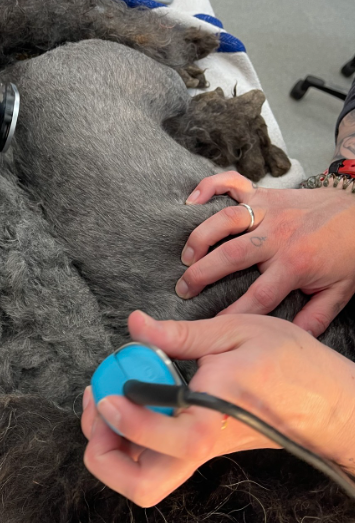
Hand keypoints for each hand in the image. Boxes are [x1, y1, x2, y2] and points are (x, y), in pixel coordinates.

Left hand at [81, 311, 354, 507]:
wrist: (333, 403)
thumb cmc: (295, 367)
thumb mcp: (238, 332)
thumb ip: (180, 334)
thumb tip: (135, 325)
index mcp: (211, 417)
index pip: (155, 436)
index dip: (119, 416)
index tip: (108, 389)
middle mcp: (200, 447)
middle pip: (139, 486)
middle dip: (102, 452)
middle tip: (99, 407)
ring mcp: (199, 455)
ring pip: (142, 481)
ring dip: (111, 448)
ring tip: (108, 401)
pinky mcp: (199, 451)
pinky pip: (154, 460)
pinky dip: (129, 437)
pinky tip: (131, 399)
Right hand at [175, 171, 354, 336]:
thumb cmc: (350, 253)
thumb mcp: (340, 292)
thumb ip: (314, 318)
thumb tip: (290, 339)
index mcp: (295, 264)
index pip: (257, 296)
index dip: (232, 314)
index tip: (212, 325)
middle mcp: (278, 235)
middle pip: (231, 256)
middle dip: (201, 274)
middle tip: (183, 289)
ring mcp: (270, 210)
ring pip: (226, 220)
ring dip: (200, 237)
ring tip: (185, 256)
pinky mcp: (267, 194)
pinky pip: (232, 183)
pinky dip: (209, 186)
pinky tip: (191, 201)